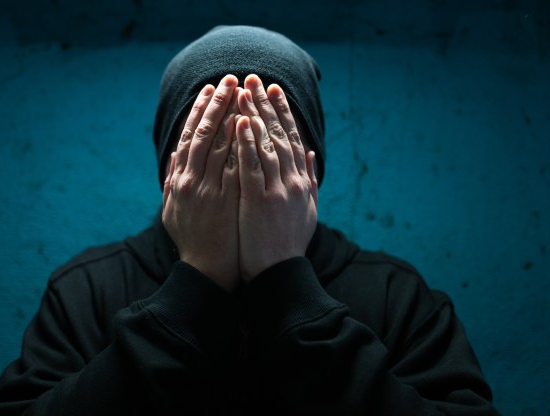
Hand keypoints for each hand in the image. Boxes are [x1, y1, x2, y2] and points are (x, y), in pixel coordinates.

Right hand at [162, 75, 241, 290]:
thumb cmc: (191, 241)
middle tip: (228, 79)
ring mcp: (210, 190)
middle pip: (205, 134)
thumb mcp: (173, 210)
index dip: (200, 111)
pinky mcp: (227, 200)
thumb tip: (176, 158)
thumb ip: (173, 182)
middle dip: (217, 104)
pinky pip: (236, 165)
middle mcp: (192, 181)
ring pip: (221, 145)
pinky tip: (250, 125)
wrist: (205, 271)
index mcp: (179, 181)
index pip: (190, 137)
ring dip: (232, 116)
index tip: (210, 89)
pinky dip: (242, 144)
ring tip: (242, 93)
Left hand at [235, 74, 318, 281]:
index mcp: (301, 182)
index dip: (282, 113)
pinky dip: (247, 143)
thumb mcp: (307, 210)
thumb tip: (309, 153)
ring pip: (266, 144)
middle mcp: (292, 181)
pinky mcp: (261, 201)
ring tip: (244, 91)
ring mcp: (277, 190)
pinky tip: (240, 122)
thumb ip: (309, 180)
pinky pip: (252, 166)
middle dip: (266, 105)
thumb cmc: (289, 245)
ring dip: (255, 115)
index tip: (273, 91)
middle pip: (278, 134)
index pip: (291, 138)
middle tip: (255, 78)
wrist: (280, 274)